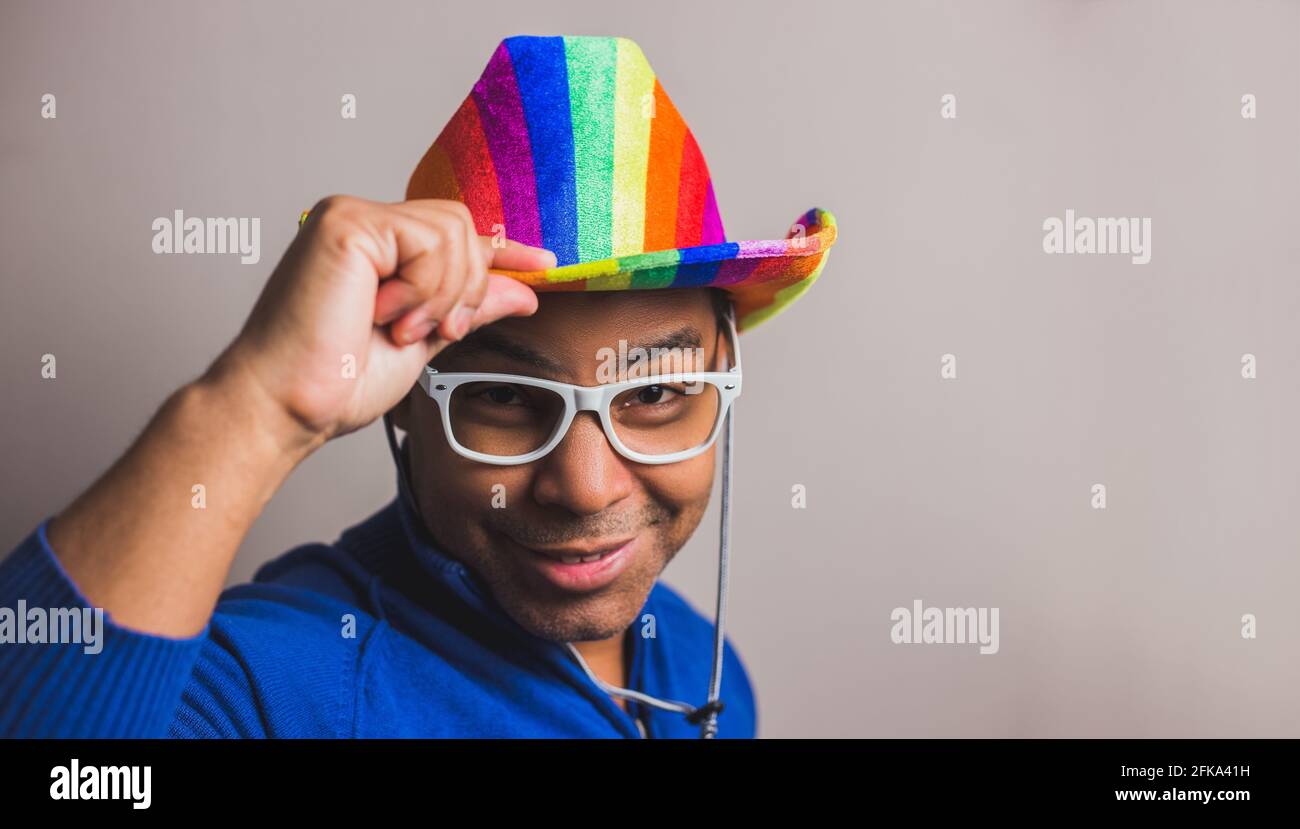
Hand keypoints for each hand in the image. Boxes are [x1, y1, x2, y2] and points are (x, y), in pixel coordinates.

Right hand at [207, 195, 554, 447]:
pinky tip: (385, 315)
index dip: (502, 249)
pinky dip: (423, 289)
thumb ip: (467, 309)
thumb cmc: (336, 381)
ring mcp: (352, 216)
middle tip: (433, 332)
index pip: (455, 233)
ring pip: (454, 232)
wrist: (289, 405)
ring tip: (400, 328)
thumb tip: (522, 291)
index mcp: (377, 248)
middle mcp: (363, 222)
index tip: (546, 265)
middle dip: (466, 288)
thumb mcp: (423, 342)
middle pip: (462, 226)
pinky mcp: (347, 222)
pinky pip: (428, 241)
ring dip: (443, 294)